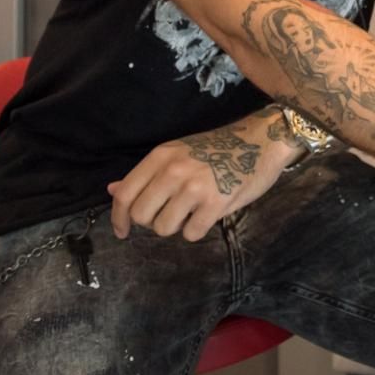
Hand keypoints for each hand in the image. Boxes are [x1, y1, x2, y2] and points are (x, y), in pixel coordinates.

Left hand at [107, 114, 297, 240]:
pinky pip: (191, 233)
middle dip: (152, 222)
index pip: (125, 194)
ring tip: (192, 211)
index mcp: (161, 156)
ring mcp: (195, 187)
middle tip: (170, 213)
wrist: (261, 141)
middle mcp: (174, 170)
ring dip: (176, 226)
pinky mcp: (216, 203)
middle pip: (141, 215)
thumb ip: (147, 174)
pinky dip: (197, 229)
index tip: (121, 231)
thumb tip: (113, 190)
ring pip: (164, 228)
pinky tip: (208, 214)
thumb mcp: (178, 154)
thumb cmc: (218, 148)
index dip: (118, 218)